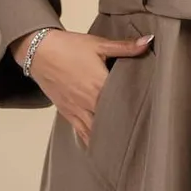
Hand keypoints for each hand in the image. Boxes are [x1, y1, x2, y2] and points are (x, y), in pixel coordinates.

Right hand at [11, 29, 153, 145]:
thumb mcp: (99, 44)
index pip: (124, 102)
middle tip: (143, 134)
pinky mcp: (67, 113)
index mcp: (99, 85)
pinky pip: (81, 132)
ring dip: (110, 137)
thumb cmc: (69, 46)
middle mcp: (89, 102)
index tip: (152, 115)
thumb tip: (148, 41)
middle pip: (112, 120)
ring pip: (96, 131)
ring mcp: (77, 110)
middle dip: (125, 127)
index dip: (138, 109)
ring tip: (125, 147)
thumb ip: (125, 47)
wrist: (38, 51)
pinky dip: (92, 140)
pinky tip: (101, 149)